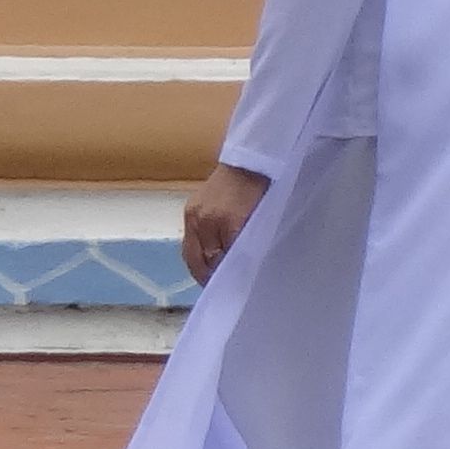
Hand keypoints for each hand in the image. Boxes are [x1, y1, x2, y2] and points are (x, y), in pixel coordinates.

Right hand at [181, 161, 272, 284]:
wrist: (248, 161)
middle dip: (208, 277)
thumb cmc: (261, 191)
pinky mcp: (189, 209)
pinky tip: (205, 258)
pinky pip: (188, 240)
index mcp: (228, 222)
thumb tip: (238, 268)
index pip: (222, 261)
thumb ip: (247, 244)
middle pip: (201, 261)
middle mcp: (205, 219)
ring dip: (199, 267)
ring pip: (191, 253)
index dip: (226, 276)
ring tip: (210, 277)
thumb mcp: (260, 220)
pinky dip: (195, 253)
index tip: (231, 287)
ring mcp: (193, 214)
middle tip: (218, 287)